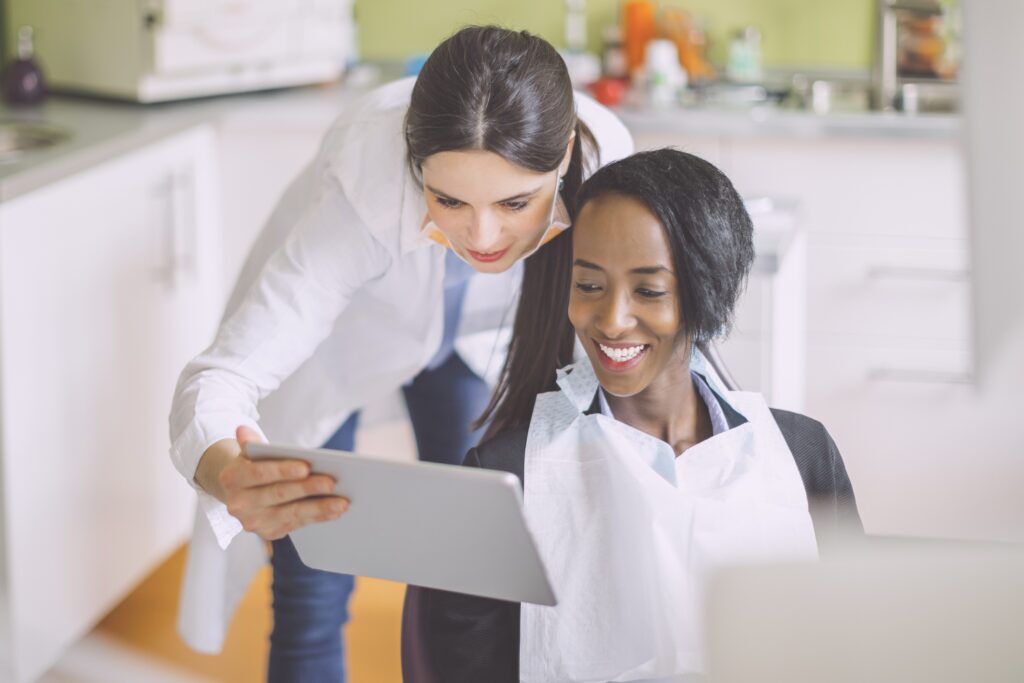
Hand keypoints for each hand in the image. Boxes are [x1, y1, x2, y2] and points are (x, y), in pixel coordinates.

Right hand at [217, 426, 349, 540]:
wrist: (240, 493)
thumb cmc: (252, 466)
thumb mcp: (248, 453)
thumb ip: (250, 443)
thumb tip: (243, 429)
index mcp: (232, 479)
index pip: (259, 473)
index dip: (283, 470)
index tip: (306, 466)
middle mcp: (239, 504)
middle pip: (279, 494)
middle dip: (308, 488)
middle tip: (332, 483)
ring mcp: (254, 522)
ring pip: (291, 513)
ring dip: (319, 508)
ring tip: (342, 502)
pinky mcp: (269, 533)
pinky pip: (298, 524)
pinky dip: (319, 517)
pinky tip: (336, 510)